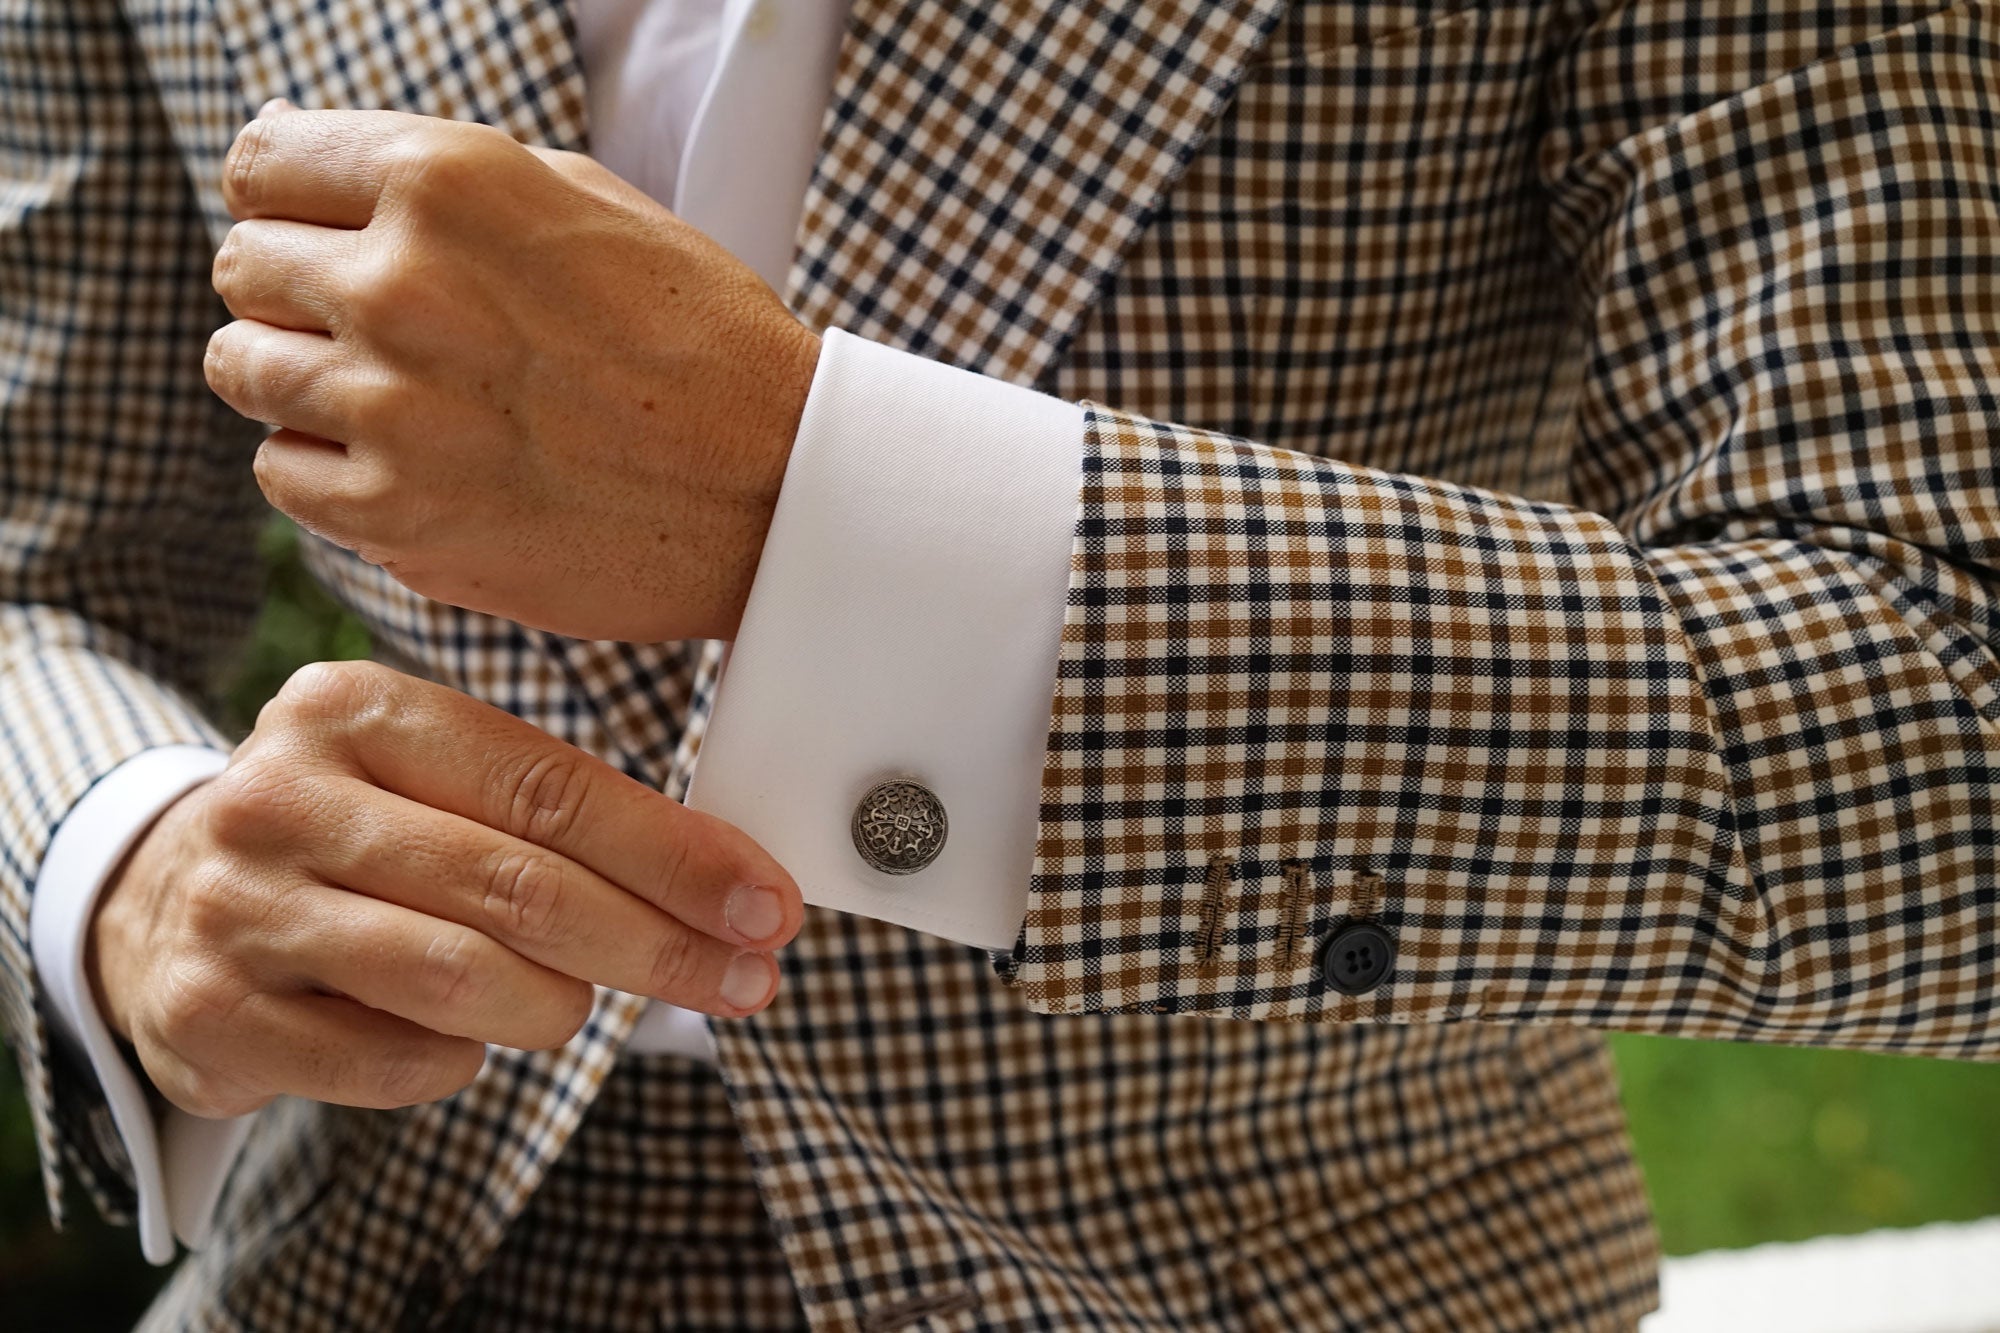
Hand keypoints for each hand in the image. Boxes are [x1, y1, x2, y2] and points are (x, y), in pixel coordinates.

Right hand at [89, 660, 801, 1118]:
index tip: (763, 904)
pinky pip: (397, 1062)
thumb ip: (550, 813)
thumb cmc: (351, 838)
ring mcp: (238, 906)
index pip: (549, 786)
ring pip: (463, 978)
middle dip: (656, 944)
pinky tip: (461, 1038)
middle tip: (743, 979)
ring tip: (574, 1005)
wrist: (161, 906)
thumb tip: (726, 885)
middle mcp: (283, 794)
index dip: (674, 854)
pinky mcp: (212, 1014)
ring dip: (559, 1007)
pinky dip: (461, 1061)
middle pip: (519, 885)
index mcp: (355, 710)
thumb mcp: (429, 782)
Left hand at [204, 104, 820, 642]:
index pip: (259, 165)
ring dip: (303, 383)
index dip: (288, 203)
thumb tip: (288, 149)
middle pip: (243, 269)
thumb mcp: (579, 201)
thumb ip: (433, 175)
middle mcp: (401, 284)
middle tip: (386, 333)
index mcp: (445, 181)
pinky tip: (416, 464)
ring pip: (242, 371)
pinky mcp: (396, 513)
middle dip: (297, 294)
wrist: (778, 489)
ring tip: (401, 401)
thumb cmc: (696, 338)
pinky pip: (282, 475)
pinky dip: (330, 471)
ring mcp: (390, 406)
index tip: (327, 239)